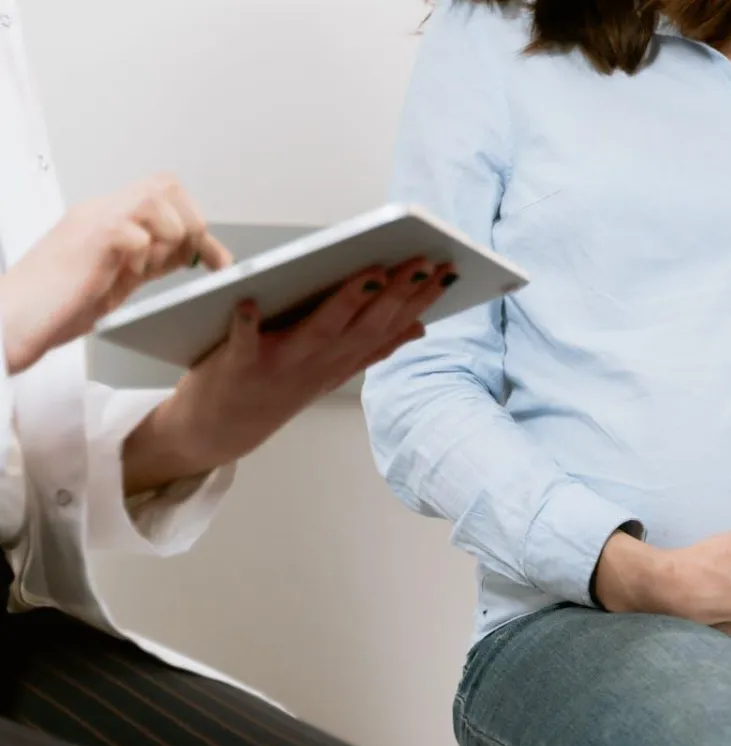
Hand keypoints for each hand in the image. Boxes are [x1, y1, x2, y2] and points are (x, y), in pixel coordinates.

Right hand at [0, 175, 230, 373]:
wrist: (9, 321)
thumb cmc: (56, 305)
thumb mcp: (118, 277)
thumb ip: (152, 259)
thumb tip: (195, 254)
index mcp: (108, 217)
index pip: (167, 195)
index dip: (197, 223)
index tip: (215, 261)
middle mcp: (101, 210)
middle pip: (167, 185)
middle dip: (190, 226)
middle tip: (182, 263)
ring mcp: (93, 221)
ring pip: (157, 201)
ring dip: (168, 240)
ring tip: (146, 270)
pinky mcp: (90, 240)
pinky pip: (136, 233)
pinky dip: (144, 258)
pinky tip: (125, 276)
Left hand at [122, 258, 453, 493]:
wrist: (216, 432)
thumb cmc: (273, 390)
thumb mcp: (331, 372)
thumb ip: (371, 348)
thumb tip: (419, 327)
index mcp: (341, 361)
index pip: (390, 327)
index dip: (421, 301)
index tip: (447, 272)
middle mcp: (318, 364)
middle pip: (365, 325)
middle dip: (398, 293)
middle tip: (423, 261)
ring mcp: (280, 365)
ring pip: (321, 331)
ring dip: (347, 302)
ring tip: (373, 273)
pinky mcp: (237, 366)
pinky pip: (242, 344)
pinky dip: (245, 325)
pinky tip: (248, 300)